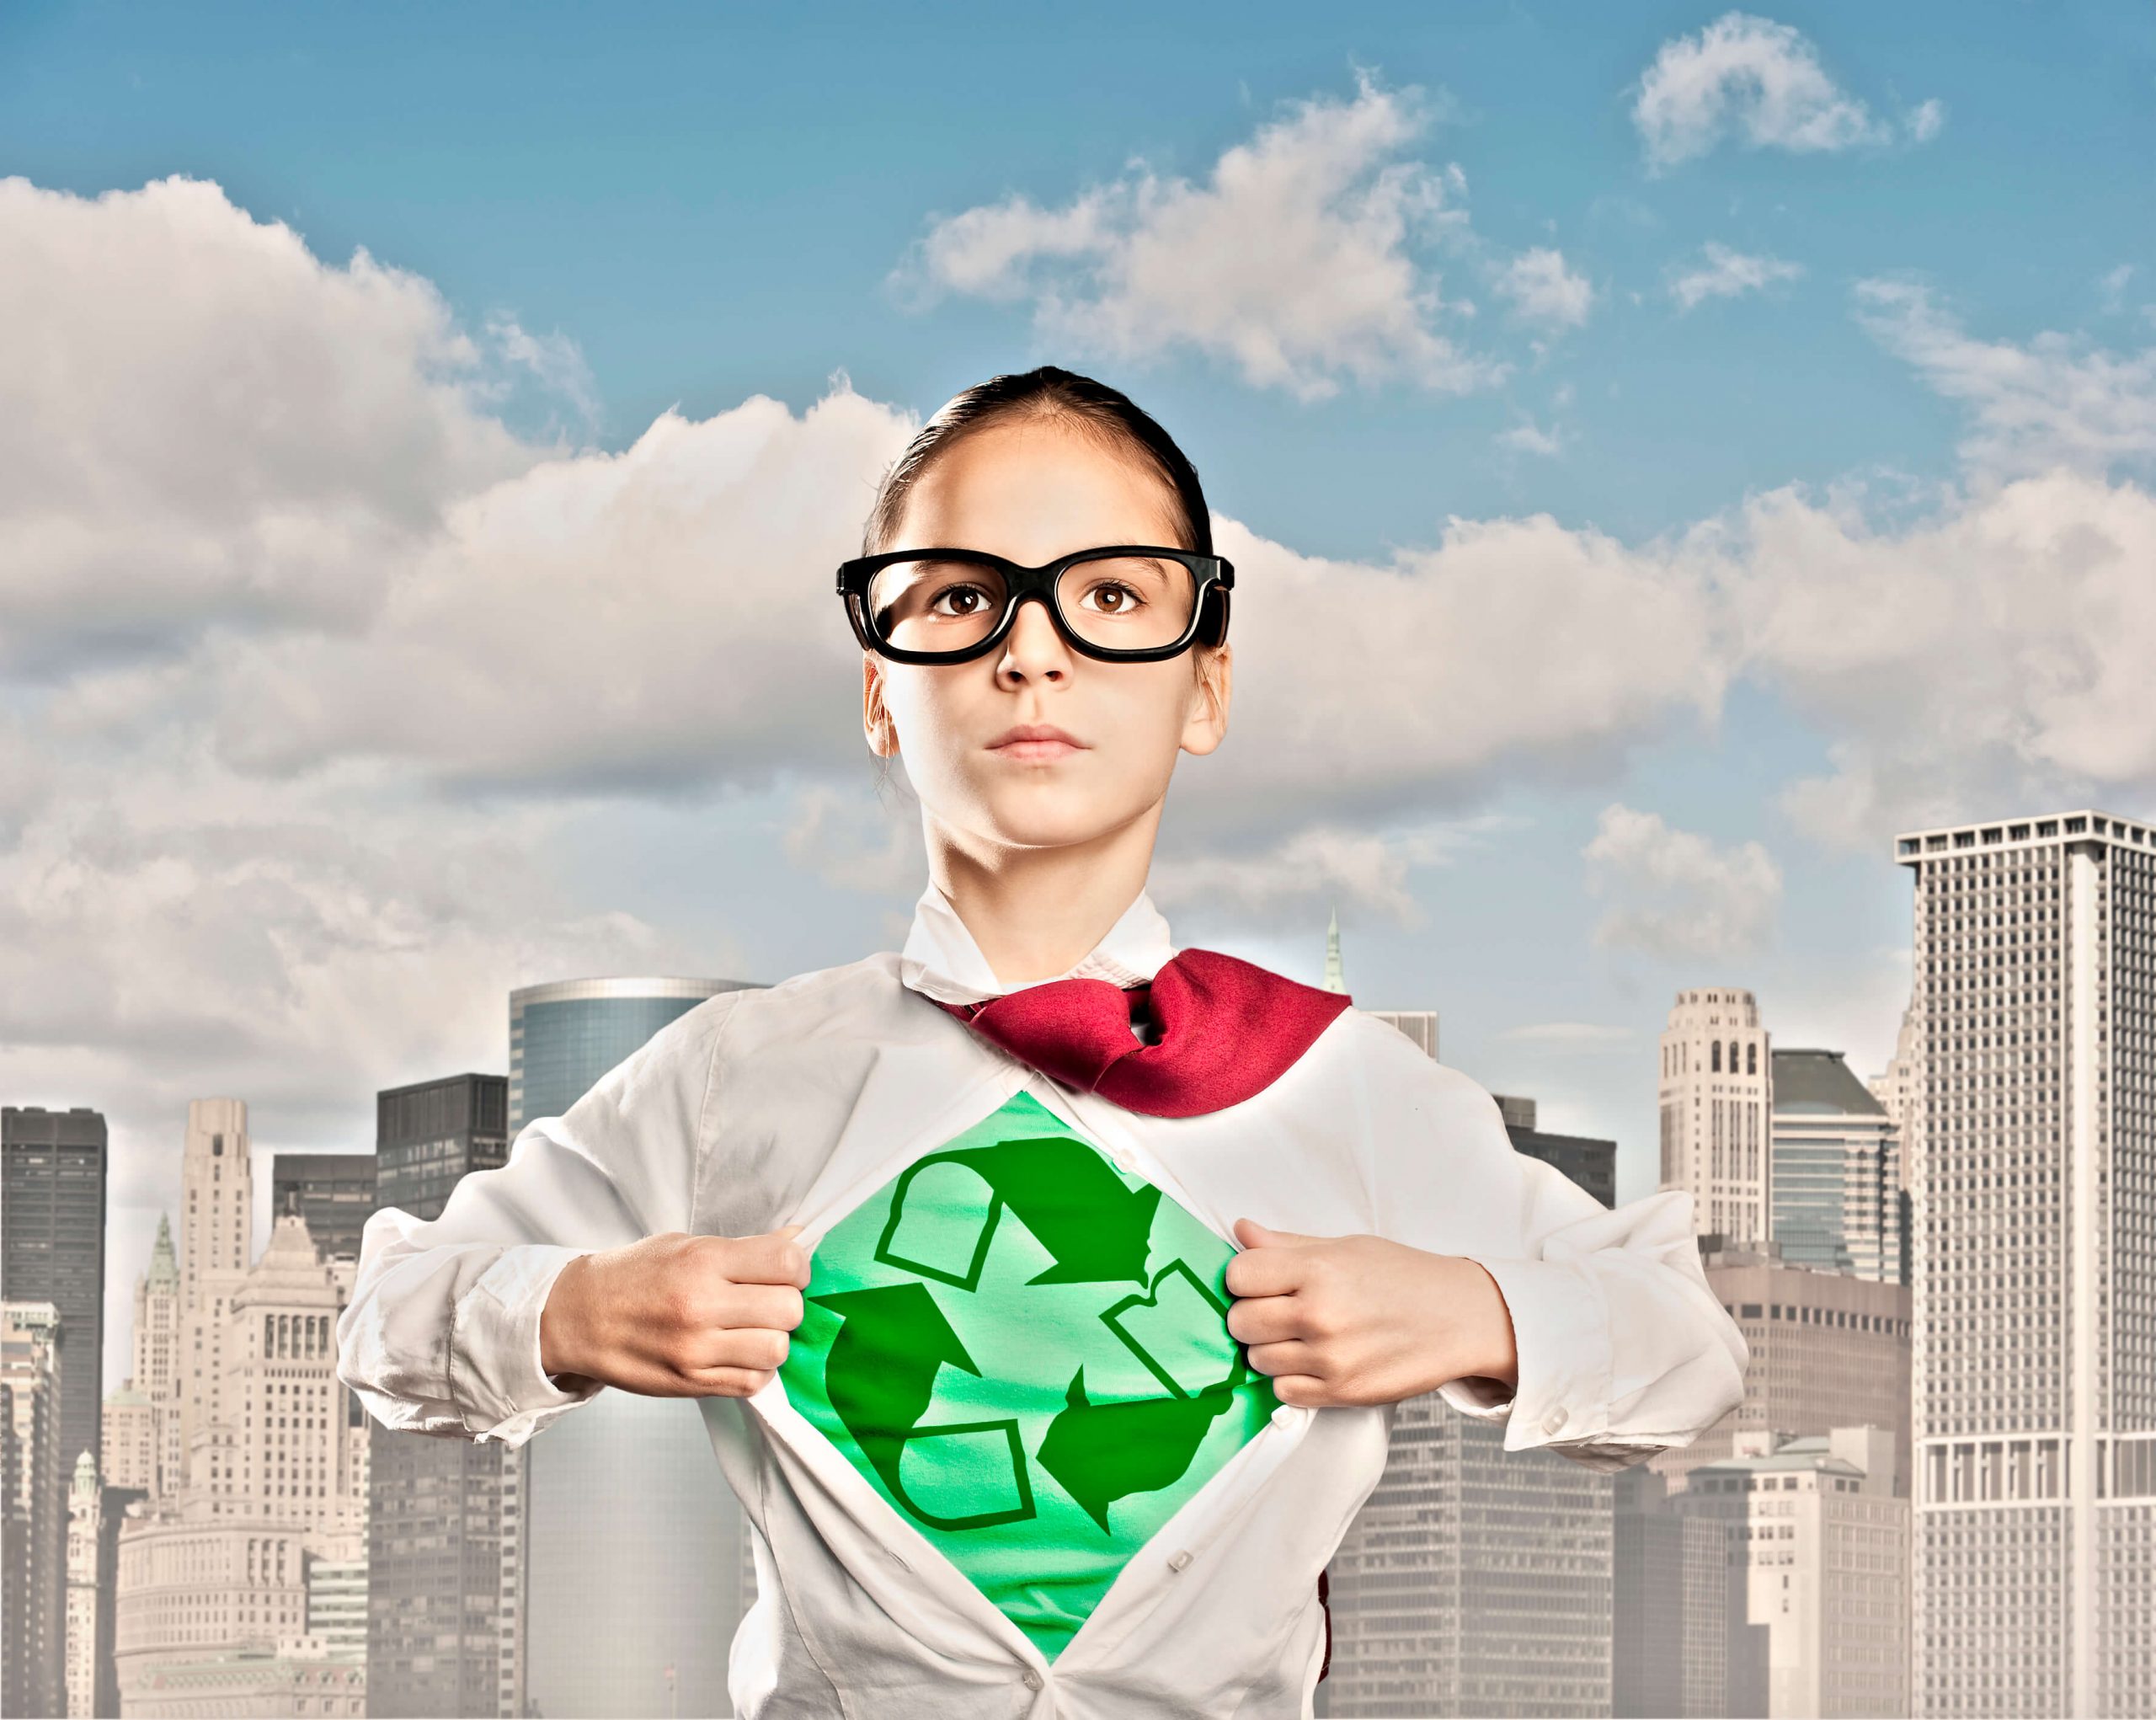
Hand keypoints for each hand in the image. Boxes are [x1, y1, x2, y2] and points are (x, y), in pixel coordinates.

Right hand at [539, 1225, 811, 1399]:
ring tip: (752, 1330)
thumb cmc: (632, 1275)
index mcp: (702, 1261)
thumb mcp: (684, 1245)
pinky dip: (755, 1370)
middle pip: (789, 1310)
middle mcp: (700, 1305)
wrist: (577, 1317)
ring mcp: (695, 1349)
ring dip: (773, 1340)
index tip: (785, 1272)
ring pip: (776, 1351)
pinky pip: (752, 1383)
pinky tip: (737, 1354)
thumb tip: (796, 1242)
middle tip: (767, 1302)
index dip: (797, 1268)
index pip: (786, 1262)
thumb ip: (742, 1248)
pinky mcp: (690, 1383)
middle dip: (787, 1304)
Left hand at [1223, 1218, 1517, 1408]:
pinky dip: (1291, 1379)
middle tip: (1277, 1311)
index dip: (1244, 1278)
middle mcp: (1319, 1314)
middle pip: (1240, 1321)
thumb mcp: (1346, 1247)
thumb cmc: (1404, 1277)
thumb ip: (1288, 1245)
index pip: (1238, 1275)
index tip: (1260, 1280)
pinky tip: (1314, 1361)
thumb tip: (1241, 1232)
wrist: (1460, 1317)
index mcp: (1317, 1269)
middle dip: (1251, 1315)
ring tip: (1302, 1336)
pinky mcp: (1342, 1393)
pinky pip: (1283, 1392)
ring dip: (1270, 1349)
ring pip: (1257, 1360)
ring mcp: (1330, 1358)